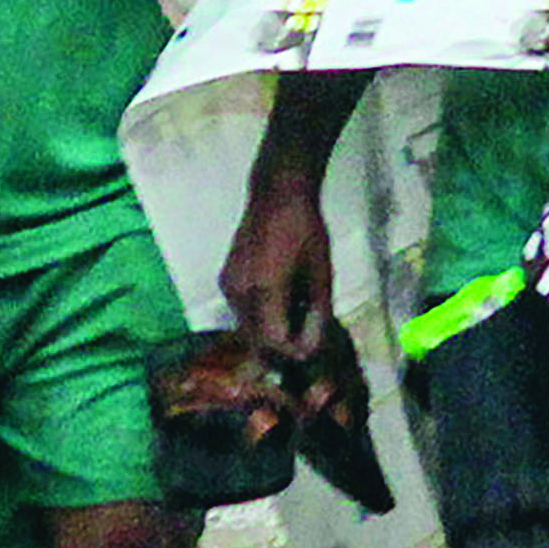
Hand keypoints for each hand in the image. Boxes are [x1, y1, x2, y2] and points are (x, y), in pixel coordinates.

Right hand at [223, 178, 337, 366]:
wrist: (277, 196)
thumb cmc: (304, 229)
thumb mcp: (322, 274)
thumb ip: (318, 313)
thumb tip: (313, 345)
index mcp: (265, 287)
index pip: (274, 339)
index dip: (295, 351)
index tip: (313, 350)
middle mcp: (239, 290)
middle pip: (257, 341)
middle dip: (283, 347)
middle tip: (308, 341)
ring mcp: (229, 286)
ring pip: (247, 329)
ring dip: (271, 334)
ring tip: (299, 320)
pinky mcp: (226, 281)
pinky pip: (242, 313)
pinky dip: (261, 319)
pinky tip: (283, 306)